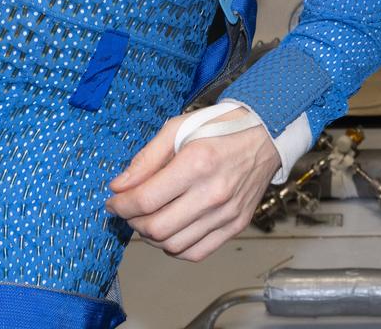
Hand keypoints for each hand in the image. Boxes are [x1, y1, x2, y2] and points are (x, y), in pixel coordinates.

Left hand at [106, 114, 281, 259]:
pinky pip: (196, 252)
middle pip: (156, 227)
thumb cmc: (222, 127)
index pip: (145, 199)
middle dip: (132, 221)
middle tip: (128, 209)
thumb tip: (119, 186)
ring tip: (149, 218)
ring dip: (151, 236)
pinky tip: (172, 230)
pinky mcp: (236, 225)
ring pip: (173, 245)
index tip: (113, 201)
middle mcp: (213, 192)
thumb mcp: (179, 128)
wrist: (267, 134)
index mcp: (197, 163)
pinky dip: (176, 248)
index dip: (120, 205)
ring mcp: (226, 213)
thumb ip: (146, 158)